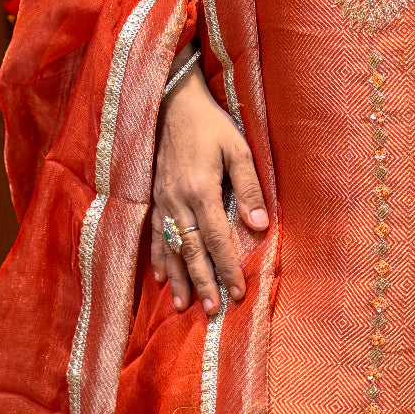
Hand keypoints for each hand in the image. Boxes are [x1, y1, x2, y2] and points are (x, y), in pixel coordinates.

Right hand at [151, 52, 268, 315]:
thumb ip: (249, 188)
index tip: (238, 293)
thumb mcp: (238, 149)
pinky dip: (158, 258)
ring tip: (184, 305)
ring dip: (179, 278)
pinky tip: (160, 276)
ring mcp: (162, 201)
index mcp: (201, 190)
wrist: (173, 102)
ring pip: (171, 248)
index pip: (218, 239)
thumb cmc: (211, 124)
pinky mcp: (154, 197)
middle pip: (193, 251)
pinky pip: (155, 235)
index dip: (228, 268)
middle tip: (214, 311)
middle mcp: (178, 201)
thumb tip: (260, 226)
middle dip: (204, 282)